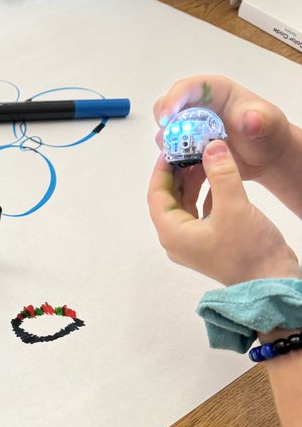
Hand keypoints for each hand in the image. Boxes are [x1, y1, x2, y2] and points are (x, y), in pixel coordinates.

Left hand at [147, 141, 297, 285]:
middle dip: (179, 173)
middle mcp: (177, 238)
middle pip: (170, 199)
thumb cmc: (247, 249)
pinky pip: (201, 212)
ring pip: (187, 204)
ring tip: (206, 157)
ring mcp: (194, 241)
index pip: (157, 195)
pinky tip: (218, 177)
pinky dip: (207, 193)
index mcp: (172, 233)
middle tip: (190, 148)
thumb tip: (211, 146)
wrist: (271, 280)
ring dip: (194, 181)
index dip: (162, 170)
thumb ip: (221, 173)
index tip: (171, 147)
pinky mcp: (211, 241)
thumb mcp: (233, 206)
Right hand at [154, 76, 295, 185]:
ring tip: (177, 156)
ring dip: (166, 142)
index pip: (187, 87)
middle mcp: (198, 106)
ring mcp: (191, 127)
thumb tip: (249, 119)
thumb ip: (261, 120)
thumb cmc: (268, 134)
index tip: (166, 118)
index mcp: (215, 92)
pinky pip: (172, 150)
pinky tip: (181, 167)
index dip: (173, 99)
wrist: (267, 157)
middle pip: (169, 106)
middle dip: (163, 120)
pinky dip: (171, 158)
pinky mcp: (188, 146)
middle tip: (166, 139)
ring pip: (167, 130)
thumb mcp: (270, 125)